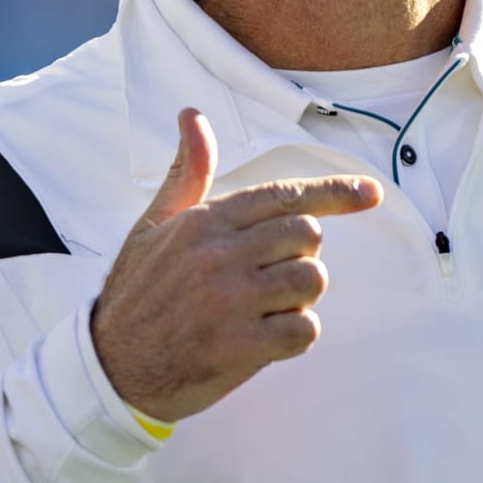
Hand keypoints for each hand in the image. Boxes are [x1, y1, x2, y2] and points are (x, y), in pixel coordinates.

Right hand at [90, 108, 382, 421]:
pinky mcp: (238, 347)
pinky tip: (267, 337)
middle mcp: (220, 255)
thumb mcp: (154, 224)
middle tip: (270, 274)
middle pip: (308, 236)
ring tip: (268, 305)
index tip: (371, 193)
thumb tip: (192, 116)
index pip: (285, 196)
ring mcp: (230, 302)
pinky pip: (303, 330)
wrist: (111, 367)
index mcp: (205, 221)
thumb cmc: (137, 291)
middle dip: (301, 255)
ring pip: (311, 280)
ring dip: (301, 295)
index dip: (336, 192)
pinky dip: (295, 335)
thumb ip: (187, 172)